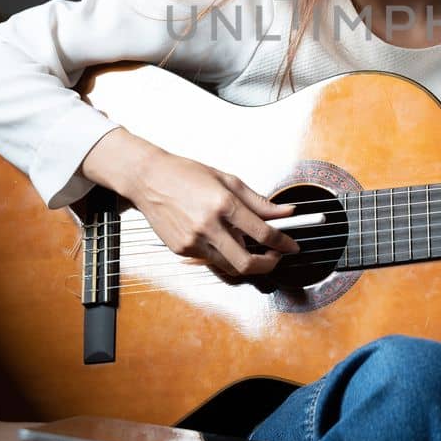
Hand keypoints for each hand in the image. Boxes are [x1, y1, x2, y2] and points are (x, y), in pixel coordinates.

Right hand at [82, 127, 300, 276]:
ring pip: (229, 266)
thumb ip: (259, 201)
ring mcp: (193, 241)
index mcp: (223, 204)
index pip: (263, 233)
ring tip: (251, 247)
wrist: (148, 179)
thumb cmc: (186, 174)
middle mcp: (208, 226)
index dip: (283, 243)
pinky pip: (211, 259)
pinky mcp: (181, 250)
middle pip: (247, 263)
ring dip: (246, 262)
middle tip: (276, 258)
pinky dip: (223, 254)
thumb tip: (286, 212)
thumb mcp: (228, 180)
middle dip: (268, 265)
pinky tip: (222, 238)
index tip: (291, 246)